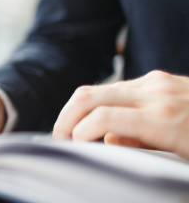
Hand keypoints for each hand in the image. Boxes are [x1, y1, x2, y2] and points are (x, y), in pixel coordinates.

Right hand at [53, 70, 188, 158]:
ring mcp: (155, 81)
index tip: (73, 147)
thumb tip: (109, 139)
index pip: (103, 118)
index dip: (79, 132)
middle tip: (59, 137)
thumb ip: (142, 149)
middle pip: (89, 96)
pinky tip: (102, 119)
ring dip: (80, 109)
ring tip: (75, 130)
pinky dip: (102, 103)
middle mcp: (155, 94)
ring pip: (99, 89)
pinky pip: (118, 87)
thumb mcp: (183, 159)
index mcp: (164, 119)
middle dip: (66, 117)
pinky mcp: (157, 77)